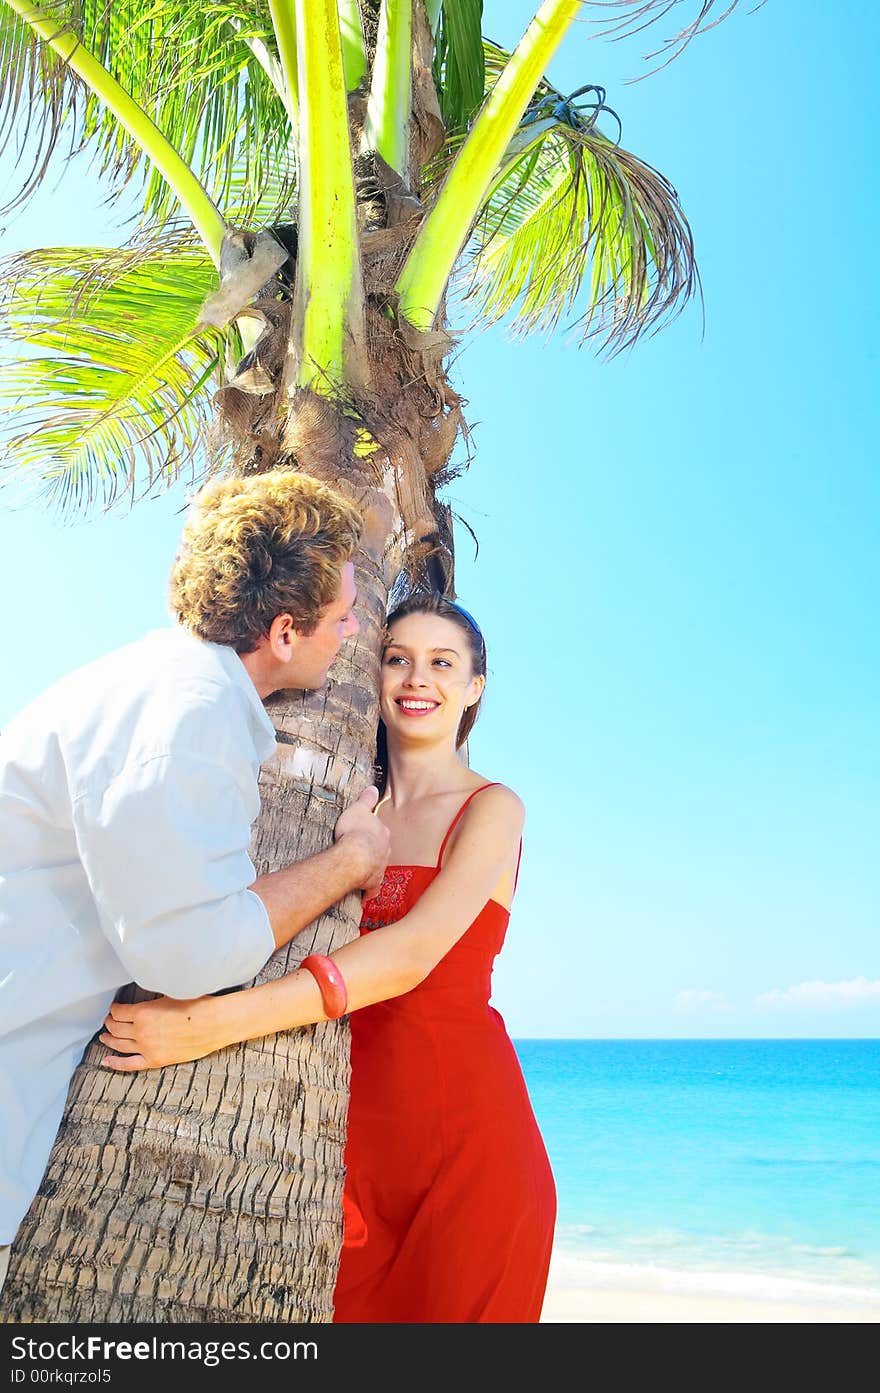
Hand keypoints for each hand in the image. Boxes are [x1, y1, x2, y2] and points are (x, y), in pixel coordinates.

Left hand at [98, 994, 226, 1071]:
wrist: (214, 1024)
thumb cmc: (196, 1006)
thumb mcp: (169, 994)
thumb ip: (151, 1000)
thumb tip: (144, 999)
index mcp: (142, 1012)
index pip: (118, 1011)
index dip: (114, 1009)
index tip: (115, 1008)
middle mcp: (140, 1031)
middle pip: (116, 1028)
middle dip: (110, 1023)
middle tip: (109, 1020)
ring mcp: (146, 1047)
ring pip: (119, 1045)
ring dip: (109, 1040)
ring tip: (105, 1036)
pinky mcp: (155, 1060)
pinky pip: (129, 1064)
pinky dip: (115, 1063)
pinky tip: (106, 1060)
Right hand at [334, 784, 390, 898]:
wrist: (355, 857)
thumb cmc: (354, 831)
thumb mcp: (358, 809)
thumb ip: (366, 799)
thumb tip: (373, 788)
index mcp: (382, 833)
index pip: (380, 831)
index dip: (372, 832)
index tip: (365, 834)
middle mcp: (385, 851)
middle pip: (381, 850)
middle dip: (375, 851)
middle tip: (363, 852)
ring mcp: (380, 868)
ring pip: (378, 868)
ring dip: (372, 869)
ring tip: (361, 871)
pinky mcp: (373, 883)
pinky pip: (371, 888)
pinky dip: (368, 892)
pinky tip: (364, 896)